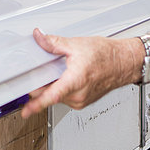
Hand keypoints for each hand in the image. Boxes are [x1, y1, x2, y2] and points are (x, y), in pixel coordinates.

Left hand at [21, 29, 138, 118]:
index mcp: (75, 81)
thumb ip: (53, 43)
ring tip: (63, 70)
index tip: (25, 111)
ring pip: (57, 96)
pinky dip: (62, 88)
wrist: (123, 62)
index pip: (51, 96)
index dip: (36, 104)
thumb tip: (39, 38)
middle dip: (43, 84)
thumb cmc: (107, 56)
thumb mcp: (77, 45)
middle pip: (50, 94)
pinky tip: (69, 76)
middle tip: (42, 70)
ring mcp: (80, 101)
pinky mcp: (82, 102)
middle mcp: (78, 95)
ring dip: (54, 85)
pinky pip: (65, 97)